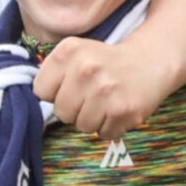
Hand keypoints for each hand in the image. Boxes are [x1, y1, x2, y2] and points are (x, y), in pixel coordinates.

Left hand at [35, 39, 164, 141]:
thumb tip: (35, 102)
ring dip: (92, 119)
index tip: (70, 86)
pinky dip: (110, 126)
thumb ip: (53, 74)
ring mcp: (106, 90)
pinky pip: (103, 133)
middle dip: (74, 109)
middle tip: (91, 96)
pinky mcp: (124, 110)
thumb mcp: (75, 54)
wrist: (150, 62)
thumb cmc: (104, 63)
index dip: (55, 93)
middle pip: (61, 112)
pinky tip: (118, 109)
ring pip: (81, 125)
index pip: (41, 92)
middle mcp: (86, 68)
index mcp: (68, 51)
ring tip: (105, 102)